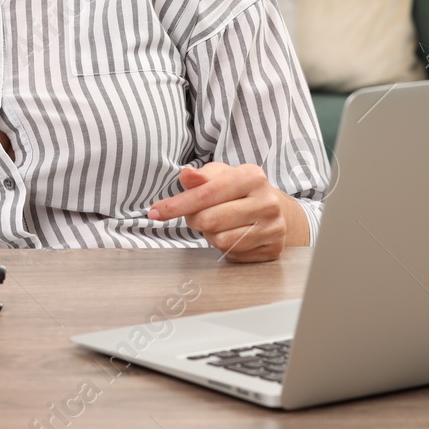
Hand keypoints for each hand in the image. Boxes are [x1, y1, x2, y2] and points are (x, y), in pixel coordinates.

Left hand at [146, 162, 309, 262]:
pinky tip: (232, 234)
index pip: (206, 194)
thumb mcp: (220, 175)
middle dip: (195, 220)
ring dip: (210, 234)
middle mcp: (266, 201)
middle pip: (210, 220)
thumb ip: (201, 177)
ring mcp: (272, 227)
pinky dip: (225, 247)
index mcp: (252, 176)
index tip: (155, 212)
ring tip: (219, 223)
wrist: (274, 209)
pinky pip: (233, 254)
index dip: (176, 205)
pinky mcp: (272, 248)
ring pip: (220, 240)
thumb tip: (186, 175)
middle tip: (198, 215)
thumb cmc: (240, 190)